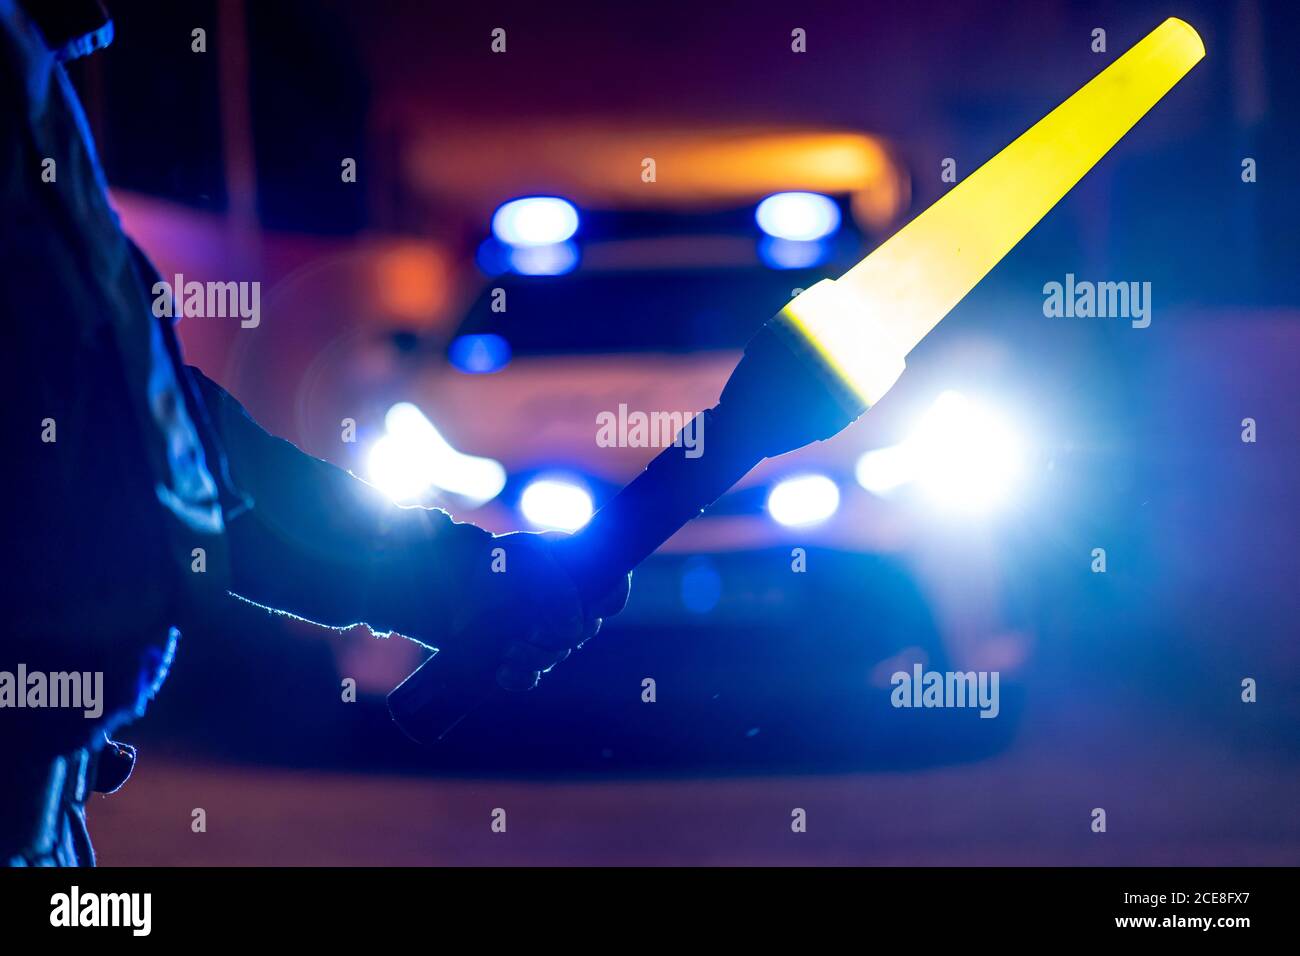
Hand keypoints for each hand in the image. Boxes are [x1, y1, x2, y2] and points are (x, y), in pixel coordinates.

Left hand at [487, 531, 630, 691]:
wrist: (451, 579)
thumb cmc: (495, 560)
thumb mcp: (526, 557)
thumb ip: (556, 586)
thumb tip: (575, 627)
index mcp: (577, 574)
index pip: (613, 589)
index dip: (612, 597)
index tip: (595, 605)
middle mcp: (567, 606)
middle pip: (587, 630)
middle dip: (565, 634)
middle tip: (536, 627)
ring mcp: (544, 633)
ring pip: (557, 655)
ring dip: (537, 656)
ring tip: (510, 648)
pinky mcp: (520, 656)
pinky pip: (530, 677)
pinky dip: (519, 677)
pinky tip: (502, 670)